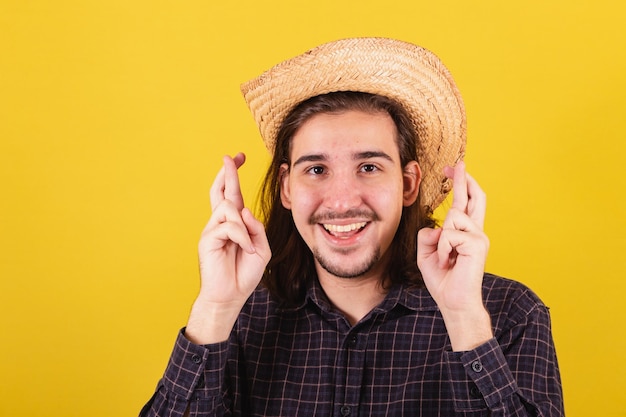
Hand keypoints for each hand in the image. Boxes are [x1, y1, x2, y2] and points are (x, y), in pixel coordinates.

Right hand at [186, 153, 270, 343]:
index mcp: (234, 223)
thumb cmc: (245, 272)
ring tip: (249, 247)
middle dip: (228, 172)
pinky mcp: (207, 239)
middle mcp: (221, 222)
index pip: (232, 194)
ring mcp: (212, 230)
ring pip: (229, 208)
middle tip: (232, 156)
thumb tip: (244, 210)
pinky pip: (228, 226)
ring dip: (244, 226)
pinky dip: (241, 236)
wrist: (231, 295)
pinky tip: (244, 249)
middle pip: (221, 191)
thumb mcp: (261, 247)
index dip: (233, 175)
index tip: (238, 157)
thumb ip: (256, 227)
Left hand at [417, 162, 491, 349]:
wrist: (453, 302)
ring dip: (442, 239)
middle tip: (458, 162)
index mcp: (465, 232)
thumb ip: (428, 235)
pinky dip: (444, 248)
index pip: (466, 202)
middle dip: (464, 178)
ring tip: (446, 258)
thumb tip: (436, 226)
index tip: (453, 168)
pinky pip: (451, 234)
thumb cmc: (442, 279)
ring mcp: (479, 237)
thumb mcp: (427, 252)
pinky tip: (449, 261)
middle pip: (474, 197)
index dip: (461, 184)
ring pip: (454, 216)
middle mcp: (475, 231)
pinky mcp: (478, 244)